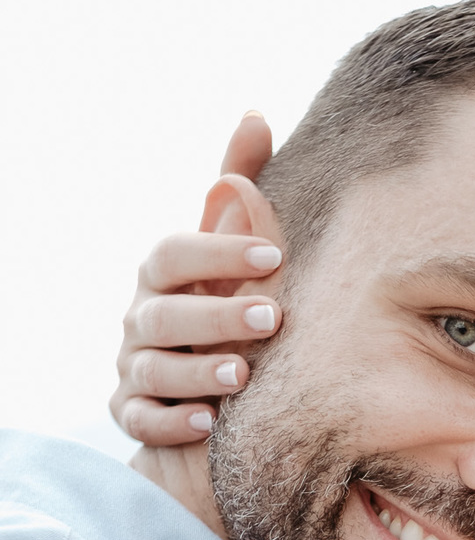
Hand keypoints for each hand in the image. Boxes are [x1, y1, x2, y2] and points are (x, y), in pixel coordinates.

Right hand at [110, 112, 282, 447]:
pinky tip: (207, 425)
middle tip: (272, 320)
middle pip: (166, 313)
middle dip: (217, 315)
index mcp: (163, 273)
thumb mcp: (231, 252)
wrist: (206, 387)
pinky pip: (142, 419)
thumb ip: (239, 192)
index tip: (275, 256)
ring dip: (197, 372)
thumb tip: (255, 115)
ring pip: (154, 368)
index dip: (219, 250)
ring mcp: (134, 366)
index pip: (175, 252)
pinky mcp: (133, 412)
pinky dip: (171, 422)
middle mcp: (141, 317)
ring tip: (242, 378)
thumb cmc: (222, 302)